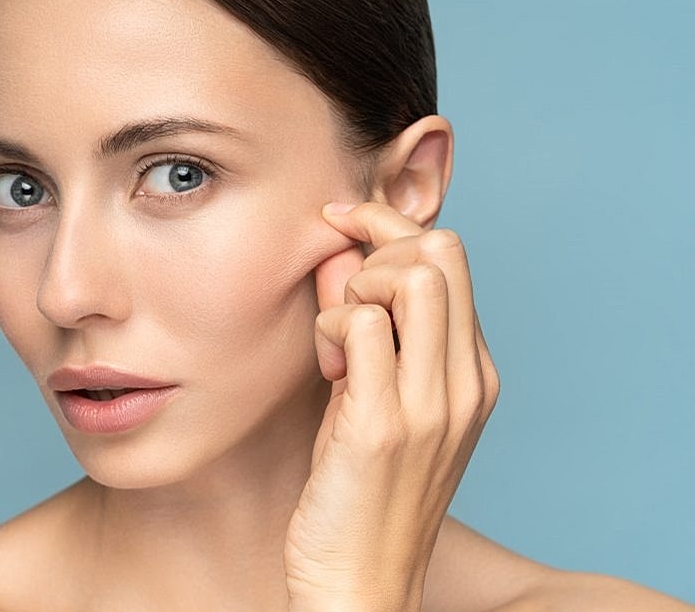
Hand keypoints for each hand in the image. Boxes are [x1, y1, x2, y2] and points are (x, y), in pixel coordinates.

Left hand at [283, 202, 499, 611]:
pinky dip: (332, 326)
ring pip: (412, 275)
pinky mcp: (383, 423)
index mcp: (472, 374)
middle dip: (377, 240)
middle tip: (339, 284)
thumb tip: (343, 256)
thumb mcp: (381, 403)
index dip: (391, 225)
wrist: (361, 580)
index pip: (452, 258)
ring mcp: (431, 403)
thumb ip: (377, 335)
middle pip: (442, 250)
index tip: (342, 221)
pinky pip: (363, 322)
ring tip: (335, 341)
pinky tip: (324, 368)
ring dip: (357, 286)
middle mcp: (464, 383)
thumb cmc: (362, 491)